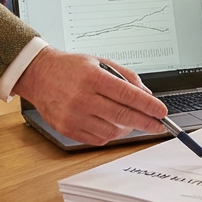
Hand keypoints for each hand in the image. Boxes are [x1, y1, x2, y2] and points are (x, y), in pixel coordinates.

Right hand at [12, 48, 166, 144]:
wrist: (39, 75)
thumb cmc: (71, 68)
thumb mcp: (100, 62)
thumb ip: (126, 77)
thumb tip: (147, 95)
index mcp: (92, 77)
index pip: (127, 95)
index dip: (148, 105)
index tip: (161, 111)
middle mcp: (82, 97)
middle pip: (122, 115)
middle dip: (146, 122)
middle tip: (158, 125)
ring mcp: (73, 115)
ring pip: (112, 131)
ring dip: (127, 128)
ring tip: (131, 121)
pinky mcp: (66, 129)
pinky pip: (97, 139)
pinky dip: (110, 134)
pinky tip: (113, 124)